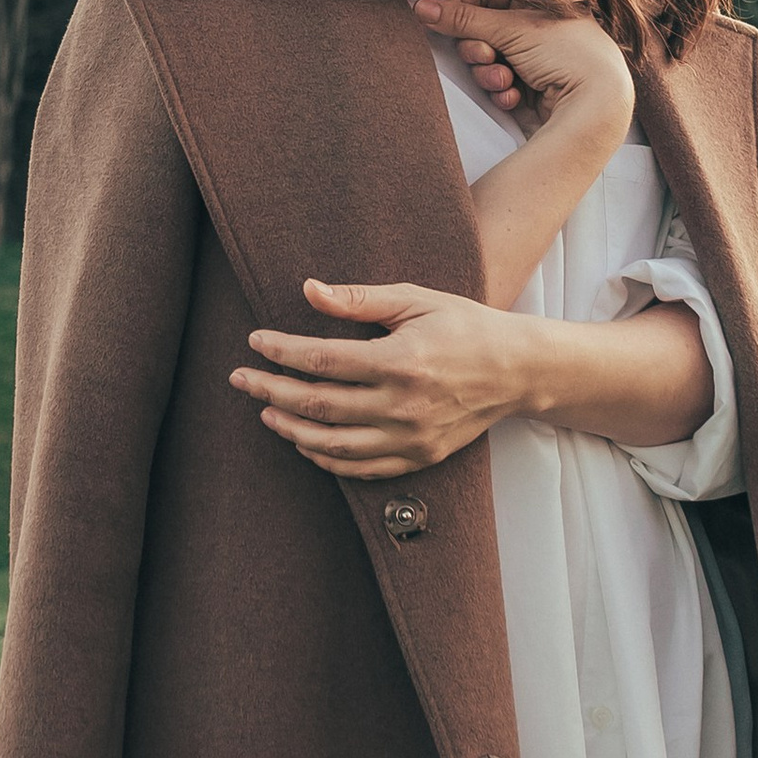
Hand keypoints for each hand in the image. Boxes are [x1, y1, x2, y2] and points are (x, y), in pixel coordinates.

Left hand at [230, 279, 523, 479]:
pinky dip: (326, 459)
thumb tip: (309, 290)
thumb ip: (360, 299)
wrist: (517, 369)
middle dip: (271, 390)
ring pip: (334, 444)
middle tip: (240, 379)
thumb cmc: (464, 325)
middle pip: (319, 404)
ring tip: (266, 411)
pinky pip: (361, 468)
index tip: (255, 341)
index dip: (281, 352)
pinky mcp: (419, 457)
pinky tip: (305, 442)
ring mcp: (411, 437)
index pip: (322, 361)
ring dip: (292, 429)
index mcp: (400, 360)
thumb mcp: (415, 300)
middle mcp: (403, 405)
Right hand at [410, 0, 633, 147]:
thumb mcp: (512, 29)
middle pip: (481, 28)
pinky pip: (499, 83)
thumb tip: (420, 6)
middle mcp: (535, 25)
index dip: (462, 4)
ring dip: (488, 72)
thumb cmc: (568, 55)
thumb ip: (461, 19)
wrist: (596, 106)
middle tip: (485, 55)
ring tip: (504, 79)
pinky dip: (503, 90)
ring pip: (486, 59)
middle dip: (476, 47)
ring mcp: (533, 57)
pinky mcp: (530, 86)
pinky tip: (516, 95)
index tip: (444, 18)